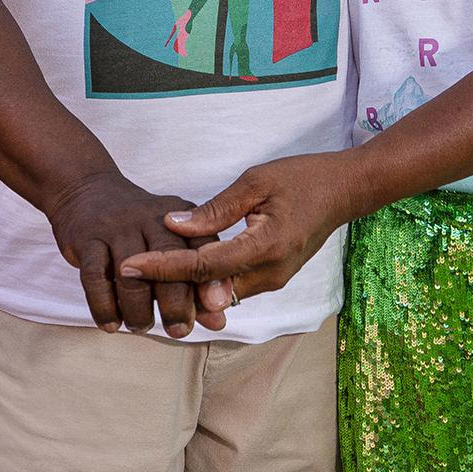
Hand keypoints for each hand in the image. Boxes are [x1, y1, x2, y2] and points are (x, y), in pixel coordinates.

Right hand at [47, 168, 232, 335]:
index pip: (202, 249)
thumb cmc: (137, 228)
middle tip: (177, 330)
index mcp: (180, 217)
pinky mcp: (87, 238)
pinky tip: (110, 323)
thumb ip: (196, 280)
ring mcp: (117, 227)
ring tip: (141, 326)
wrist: (87, 192)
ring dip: (138, 310)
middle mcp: (150, 217)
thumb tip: (218, 321)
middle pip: (169, 262)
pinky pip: (95, 278)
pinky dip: (104, 306)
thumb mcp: (170, 243)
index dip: (210, 283)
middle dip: (175, 304)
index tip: (213, 314)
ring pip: (131, 275)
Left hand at [117, 152, 357, 301]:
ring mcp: (274, 280)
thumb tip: (172, 226)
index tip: (127, 266)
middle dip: (167, 285)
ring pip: (218, 294)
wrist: (345, 191)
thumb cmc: (303, 178)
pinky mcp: (273, 279)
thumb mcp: (256, 181)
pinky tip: (182, 266)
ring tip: (146, 271)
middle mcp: (270, 273)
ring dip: (185, 285)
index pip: (203, 266)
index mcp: (266, 246)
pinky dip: (206, 280)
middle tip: (127, 273)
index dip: (162, 268)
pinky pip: (232, 287)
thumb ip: (215, 209)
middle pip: (207, 289)